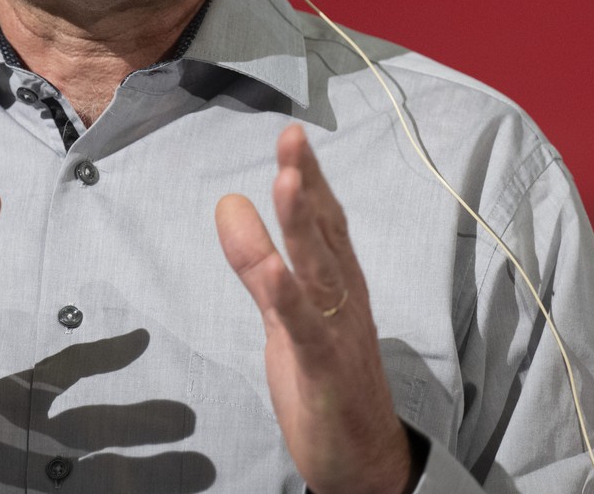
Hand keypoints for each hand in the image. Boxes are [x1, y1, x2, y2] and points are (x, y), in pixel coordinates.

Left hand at [215, 125, 413, 493]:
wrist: (364, 457)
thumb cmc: (327, 380)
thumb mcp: (286, 316)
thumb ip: (257, 263)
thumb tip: (229, 204)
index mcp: (340, 285)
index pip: (327, 221)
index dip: (312, 178)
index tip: (294, 136)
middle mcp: (345, 299)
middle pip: (326, 233)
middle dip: (308, 183)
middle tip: (293, 137)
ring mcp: (338, 332)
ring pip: (320, 270)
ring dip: (303, 225)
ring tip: (287, 180)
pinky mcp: (324, 368)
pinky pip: (307, 329)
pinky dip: (290, 297)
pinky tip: (274, 271)